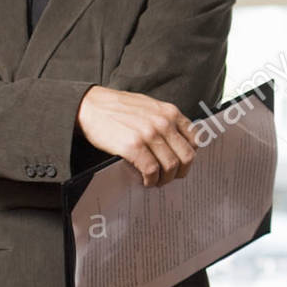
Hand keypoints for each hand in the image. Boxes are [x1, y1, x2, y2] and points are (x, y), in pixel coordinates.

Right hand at [75, 86, 196, 186]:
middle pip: (187, 156)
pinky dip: (151, 180)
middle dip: (181, 171)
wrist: (91, 106)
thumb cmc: (118, 107)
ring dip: (165, 178)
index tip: (182, 163)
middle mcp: (163, 122)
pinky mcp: (133, 146)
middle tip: (171, 177)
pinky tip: (145, 180)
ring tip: (156, 180)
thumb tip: (177, 142)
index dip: (189, 156)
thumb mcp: (149, 106)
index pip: (195, 139)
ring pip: (171, 166)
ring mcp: (149, 134)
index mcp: (170, 112)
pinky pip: (151, 170)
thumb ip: (165, 120)